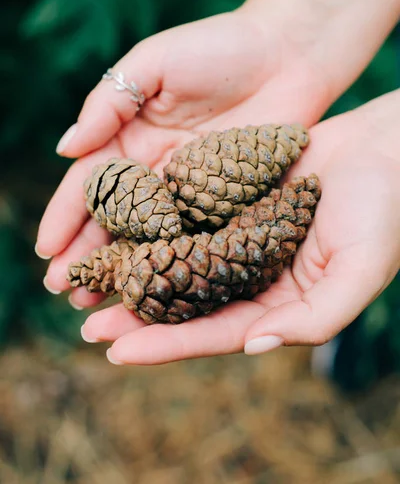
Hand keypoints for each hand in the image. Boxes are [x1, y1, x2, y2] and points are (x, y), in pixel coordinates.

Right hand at [36, 7, 333, 298]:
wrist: (289, 51)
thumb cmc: (218, 46)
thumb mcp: (153, 61)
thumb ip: (108, 102)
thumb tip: (66, 149)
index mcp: (131, 135)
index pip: (91, 183)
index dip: (66, 215)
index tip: (47, 251)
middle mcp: (157, 168)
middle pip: (115, 219)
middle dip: (88, 253)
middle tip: (65, 291)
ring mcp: (193, 189)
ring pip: (151, 237)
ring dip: (125, 269)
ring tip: (98, 304)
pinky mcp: (229, 201)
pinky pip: (197, 237)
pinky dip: (176, 264)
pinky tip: (160, 289)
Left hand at [76, 90, 399, 364]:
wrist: (385, 149)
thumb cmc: (383, 212)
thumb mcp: (358, 272)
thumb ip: (314, 319)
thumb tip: (253, 346)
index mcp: (281, 303)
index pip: (216, 332)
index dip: (168, 345)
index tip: (117, 353)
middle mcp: (256, 275)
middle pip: (189, 303)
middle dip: (140, 317)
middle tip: (88, 324)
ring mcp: (243, 237)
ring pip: (181, 262)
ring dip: (140, 273)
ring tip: (93, 282)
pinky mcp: (235, 203)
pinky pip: (190, 219)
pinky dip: (158, 227)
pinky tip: (124, 230)